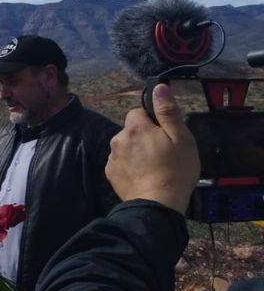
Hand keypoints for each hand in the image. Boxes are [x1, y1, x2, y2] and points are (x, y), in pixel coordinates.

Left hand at [106, 83, 199, 214]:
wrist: (157, 203)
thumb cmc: (175, 169)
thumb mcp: (180, 137)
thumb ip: (167, 111)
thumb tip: (159, 88)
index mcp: (135, 127)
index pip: (137, 112)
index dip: (152, 121)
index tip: (164, 134)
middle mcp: (118, 139)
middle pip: (131, 130)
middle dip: (144, 136)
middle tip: (163, 152)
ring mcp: (112, 158)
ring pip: (125, 146)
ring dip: (136, 151)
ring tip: (154, 166)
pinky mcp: (110, 173)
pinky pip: (120, 162)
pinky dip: (130, 165)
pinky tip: (143, 175)